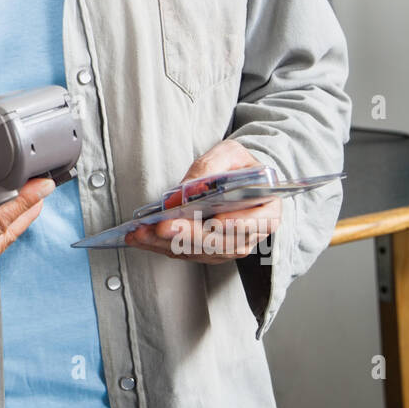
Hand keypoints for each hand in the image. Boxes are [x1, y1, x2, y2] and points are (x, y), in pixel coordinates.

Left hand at [125, 139, 281, 263]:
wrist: (238, 182)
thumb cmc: (238, 168)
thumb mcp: (231, 154)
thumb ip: (214, 165)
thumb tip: (189, 187)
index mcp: (267, 209)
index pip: (258, 222)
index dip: (239, 223)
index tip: (218, 220)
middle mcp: (251, 235)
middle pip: (221, 242)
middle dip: (189, 235)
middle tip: (163, 226)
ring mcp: (229, 247)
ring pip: (199, 251)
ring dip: (167, 244)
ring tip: (141, 232)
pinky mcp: (208, 252)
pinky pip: (185, 253)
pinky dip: (161, 246)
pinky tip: (141, 238)